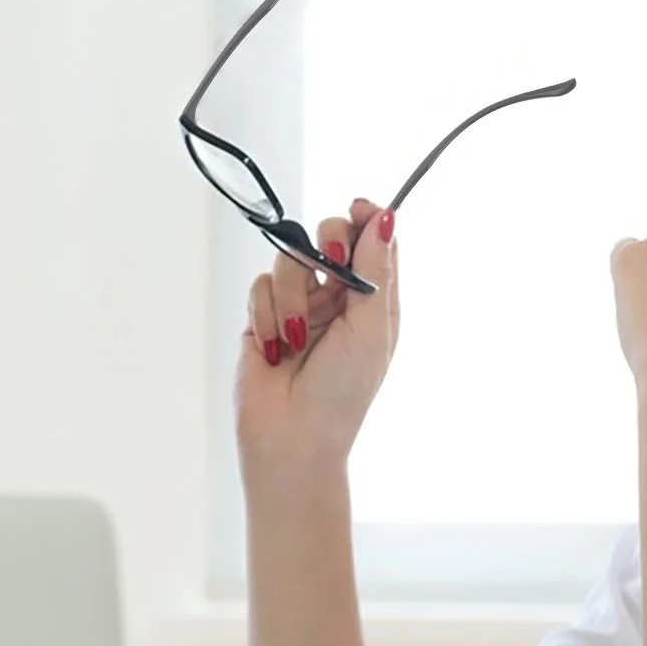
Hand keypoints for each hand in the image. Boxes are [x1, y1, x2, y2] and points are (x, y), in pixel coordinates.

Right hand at [235, 198, 399, 478]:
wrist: (292, 438)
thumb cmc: (342, 394)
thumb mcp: (370, 329)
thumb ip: (375, 270)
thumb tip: (386, 216)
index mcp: (373, 302)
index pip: (372, 242)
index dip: (365, 218)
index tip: (358, 207)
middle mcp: (338, 298)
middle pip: (330, 236)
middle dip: (326, 244)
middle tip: (328, 262)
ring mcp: (300, 305)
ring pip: (290, 259)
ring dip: (293, 296)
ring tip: (296, 339)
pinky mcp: (264, 316)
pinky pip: (260, 285)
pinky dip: (267, 314)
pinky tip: (275, 348)